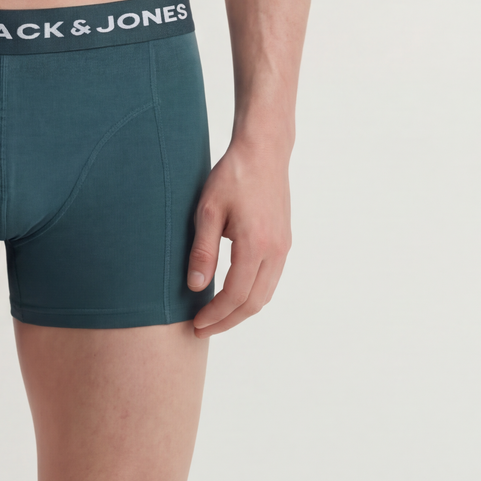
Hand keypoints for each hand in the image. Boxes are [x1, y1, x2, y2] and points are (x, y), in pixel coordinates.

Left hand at [187, 134, 291, 337]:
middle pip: (253, 303)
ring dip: (241, 310)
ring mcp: (283, 247)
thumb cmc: (232, 175)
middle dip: (227, 321)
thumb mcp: (208, 210)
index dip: (215, 315)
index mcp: (255, 245)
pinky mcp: (284, 241)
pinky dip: (252, 294)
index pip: (234, 295)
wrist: (263, 150)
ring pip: (265, 294)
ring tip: (216, 316)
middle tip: (202, 329)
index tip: (196, 324)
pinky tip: (234, 293)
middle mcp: (275, 251)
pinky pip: (271, 279)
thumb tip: (195, 286)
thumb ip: (203, 250)